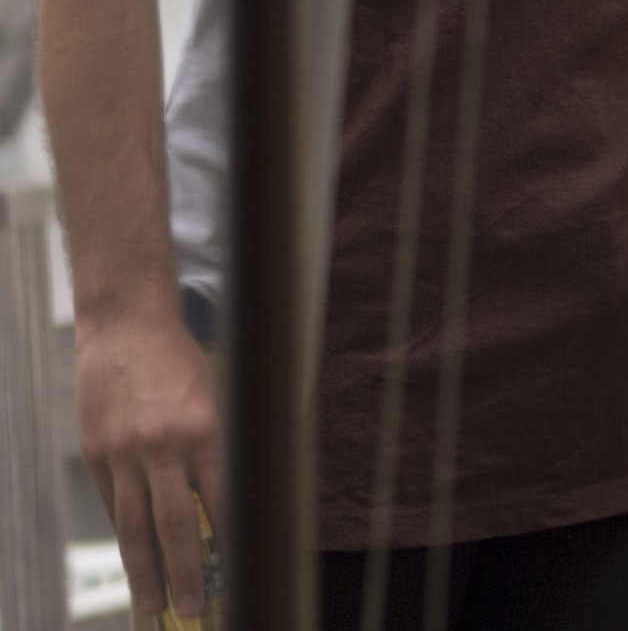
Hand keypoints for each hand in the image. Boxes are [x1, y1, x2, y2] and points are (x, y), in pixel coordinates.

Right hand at [74, 311, 222, 618]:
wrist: (126, 326)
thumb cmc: (179, 360)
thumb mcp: (214, 398)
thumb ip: (214, 450)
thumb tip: (221, 501)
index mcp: (203, 429)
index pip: (219, 498)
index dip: (225, 540)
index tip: (232, 572)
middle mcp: (161, 446)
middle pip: (172, 523)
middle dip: (182, 571)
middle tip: (187, 609)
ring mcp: (122, 453)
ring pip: (133, 525)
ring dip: (143, 570)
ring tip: (151, 604)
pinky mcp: (95, 454)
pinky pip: (112, 503)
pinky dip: (124, 533)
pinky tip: (133, 558)